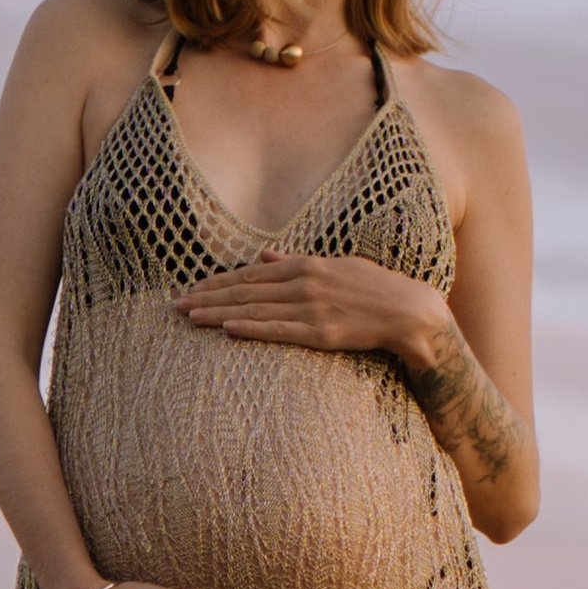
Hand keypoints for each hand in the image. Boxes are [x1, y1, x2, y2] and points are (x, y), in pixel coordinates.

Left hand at [178, 252, 443, 368]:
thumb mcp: (335, 266)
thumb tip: (265, 257)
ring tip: (191, 318)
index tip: (192, 289)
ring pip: (255, 310)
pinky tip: (228, 330)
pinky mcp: (321, 332)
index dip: (218, 283)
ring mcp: (312, 308)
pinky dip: (252, 329)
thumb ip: (296, 262)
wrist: (410, 311)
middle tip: (177, 306)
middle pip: (245, 291)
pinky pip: (279, 331)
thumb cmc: (374, 288)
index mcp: (305, 266)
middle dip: (208, 298)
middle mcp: (304, 283)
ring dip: (220, 314)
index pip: (250, 275)